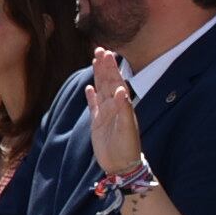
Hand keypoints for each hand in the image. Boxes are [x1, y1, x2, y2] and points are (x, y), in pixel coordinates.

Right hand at [87, 46, 141, 176]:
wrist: (121, 165)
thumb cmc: (127, 148)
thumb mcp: (127, 128)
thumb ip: (124, 109)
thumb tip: (121, 90)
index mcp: (122, 105)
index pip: (116, 81)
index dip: (111, 68)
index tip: (106, 53)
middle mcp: (114, 106)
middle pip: (107, 82)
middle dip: (104, 66)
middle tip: (99, 49)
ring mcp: (105, 114)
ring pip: (100, 90)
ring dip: (98, 76)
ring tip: (94, 62)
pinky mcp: (97, 123)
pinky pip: (93, 105)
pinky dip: (90, 96)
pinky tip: (88, 88)